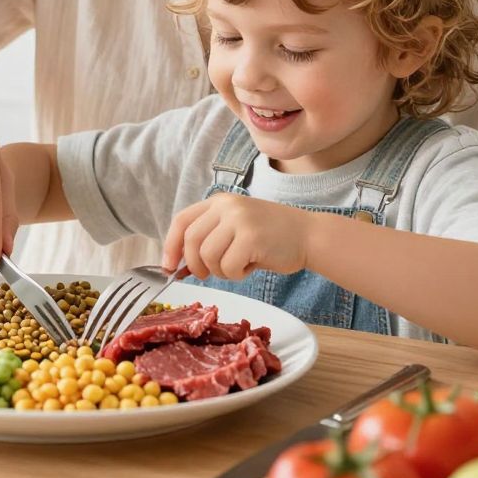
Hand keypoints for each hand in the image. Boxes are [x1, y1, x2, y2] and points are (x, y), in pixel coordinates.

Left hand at [162, 194, 312, 280]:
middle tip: (208, 275)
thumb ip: (209, 239)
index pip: (182, 221)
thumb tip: (178, 266)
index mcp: (219, 201)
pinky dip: (236, 275)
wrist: (308, 235)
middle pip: (191, 241)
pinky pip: (228, 267)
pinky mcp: (251, 236)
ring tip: (238, 266)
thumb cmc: (270, 238)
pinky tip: (251, 266)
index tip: (168, 266)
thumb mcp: (235, 228)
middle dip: (194, 265)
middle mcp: (226, 206)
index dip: (170, 245)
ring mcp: (239, 219)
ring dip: (220, 271)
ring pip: (208, 256)